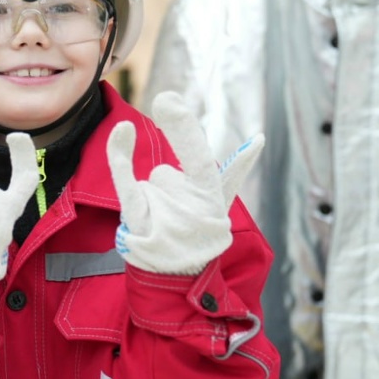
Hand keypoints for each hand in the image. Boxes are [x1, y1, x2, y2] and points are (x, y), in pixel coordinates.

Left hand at [106, 91, 264, 274]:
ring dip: (150, 200)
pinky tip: (121, 132)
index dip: (183, 129)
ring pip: (147, 183)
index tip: (167, 99)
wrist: (179, 280)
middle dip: (164, 191)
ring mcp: (164, 216)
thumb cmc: (201, 237)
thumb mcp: (221, 205)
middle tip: (174, 217)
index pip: (198, 157)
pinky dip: (120, 158)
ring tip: (162, 228)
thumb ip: (236, 170)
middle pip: (164, 174)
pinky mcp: (140, 223)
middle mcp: (190, 207)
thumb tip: (258, 139)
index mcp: (212, 197)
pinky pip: (127, 184)